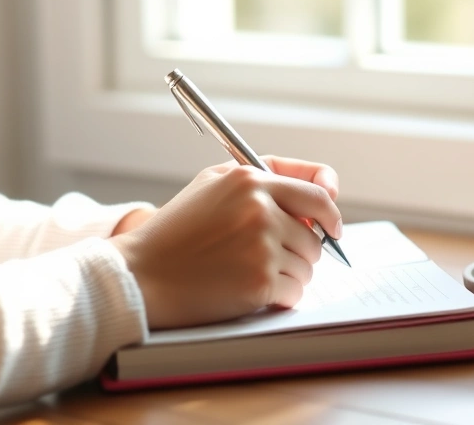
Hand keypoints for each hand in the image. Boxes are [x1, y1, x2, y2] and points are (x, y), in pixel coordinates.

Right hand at [110, 157, 341, 328]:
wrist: (141, 274)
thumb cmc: (177, 230)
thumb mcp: (213, 183)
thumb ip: (266, 176)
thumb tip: (326, 190)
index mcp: (250, 180)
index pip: (317, 193)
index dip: (330, 212)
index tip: (332, 227)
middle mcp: (260, 210)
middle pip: (314, 236)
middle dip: (302, 249)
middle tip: (273, 256)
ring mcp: (261, 248)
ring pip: (307, 266)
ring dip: (289, 274)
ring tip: (249, 272)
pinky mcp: (259, 283)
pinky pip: (295, 292)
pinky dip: (280, 296)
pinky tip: (250, 290)